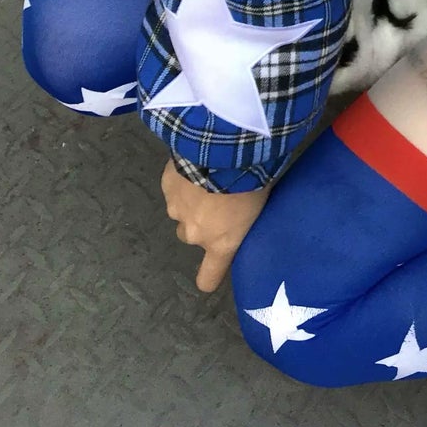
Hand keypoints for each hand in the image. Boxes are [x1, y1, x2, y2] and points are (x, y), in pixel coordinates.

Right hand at [160, 158, 269, 291]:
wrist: (223, 149)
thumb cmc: (252, 179)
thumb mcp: (259, 202)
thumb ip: (244, 217)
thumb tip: (245, 213)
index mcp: (221, 243)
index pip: (209, 277)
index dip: (210, 276)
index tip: (213, 270)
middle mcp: (195, 234)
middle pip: (193, 236)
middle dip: (202, 221)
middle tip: (219, 198)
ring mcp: (177, 210)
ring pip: (181, 212)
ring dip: (192, 200)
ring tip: (207, 176)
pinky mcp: (166, 186)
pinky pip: (175, 188)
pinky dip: (183, 179)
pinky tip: (195, 162)